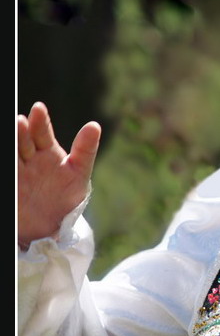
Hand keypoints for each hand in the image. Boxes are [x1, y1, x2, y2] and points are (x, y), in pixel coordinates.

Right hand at [17, 102, 100, 248]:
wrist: (52, 227)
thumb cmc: (68, 196)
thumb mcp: (79, 173)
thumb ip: (86, 150)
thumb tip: (94, 125)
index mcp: (47, 152)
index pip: (41, 132)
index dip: (40, 120)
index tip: (38, 108)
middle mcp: (28, 158)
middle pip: (23, 141)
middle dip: (21, 131)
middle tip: (20, 121)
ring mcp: (17, 172)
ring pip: (12, 154)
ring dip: (12, 142)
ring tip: (14, 127)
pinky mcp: (9, 186)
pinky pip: (8, 171)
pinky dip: (7, 162)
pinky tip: (9, 159)